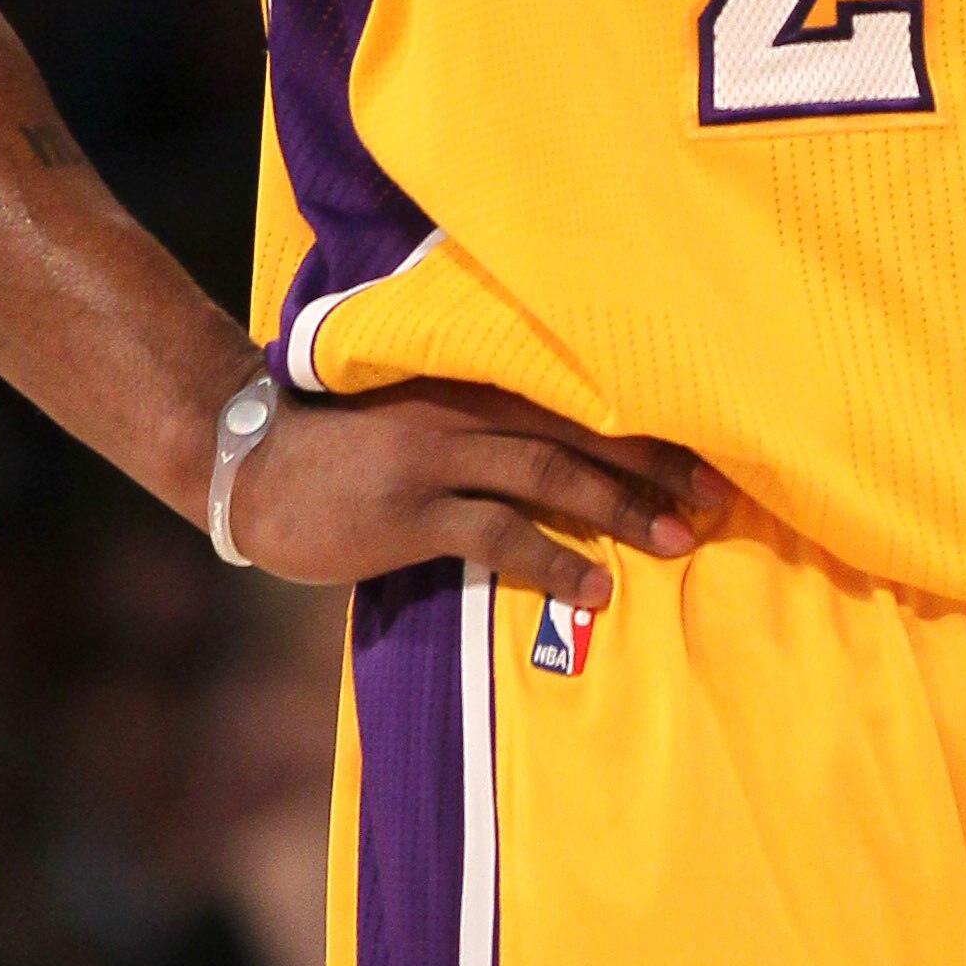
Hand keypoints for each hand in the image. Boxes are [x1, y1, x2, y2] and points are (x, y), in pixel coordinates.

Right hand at [228, 373, 732, 599]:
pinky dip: (555, 562)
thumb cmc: (336, 442)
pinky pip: (500, 535)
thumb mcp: (413, 408)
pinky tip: (594, 588)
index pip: (576, 392)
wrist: (248, 459)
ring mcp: (436, 457)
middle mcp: (463, 406)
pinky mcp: (412, 512)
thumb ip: (477, 417)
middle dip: (656, 464)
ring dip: (623, 510)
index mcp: (469, 377)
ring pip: (553, 475)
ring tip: (680, 541)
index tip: (703, 446)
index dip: (643, 420)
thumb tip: (557, 448)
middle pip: (581, 428)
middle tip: (717, 496)